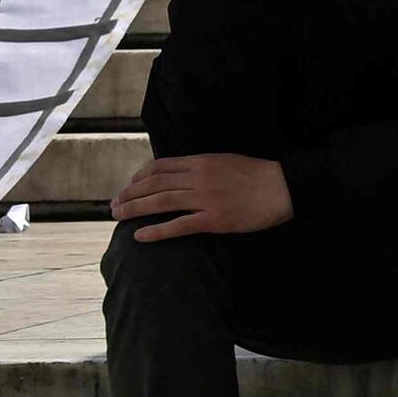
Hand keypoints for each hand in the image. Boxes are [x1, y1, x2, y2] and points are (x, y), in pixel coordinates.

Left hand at [114, 152, 293, 239]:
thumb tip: (179, 174)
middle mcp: (199, 177)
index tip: (129, 186)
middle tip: (114, 204)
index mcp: (201, 161)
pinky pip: (179, 226)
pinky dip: (156, 231)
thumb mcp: (226, 161)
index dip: (138, 177)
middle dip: (129, 194)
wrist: (283, 188)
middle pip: (154, 184)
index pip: (160, 167)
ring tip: (118, 216)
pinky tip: (140, 235)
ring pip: (161, 202)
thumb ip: (201, 167)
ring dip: (135, 209)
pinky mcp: (215, 219)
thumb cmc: (258, 175)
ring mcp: (206, 199)